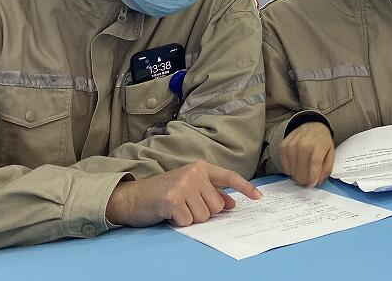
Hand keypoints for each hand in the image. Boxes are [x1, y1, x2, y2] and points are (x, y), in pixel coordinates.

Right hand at [105, 160, 260, 227]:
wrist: (132, 197)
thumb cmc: (163, 194)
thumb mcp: (190, 188)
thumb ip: (211, 193)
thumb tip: (232, 204)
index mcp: (200, 168)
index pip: (229, 177)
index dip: (245, 188)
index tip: (259, 198)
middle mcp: (194, 173)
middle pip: (216, 205)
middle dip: (203, 212)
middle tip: (185, 206)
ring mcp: (183, 185)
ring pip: (204, 216)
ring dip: (190, 218)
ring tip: (176, 209)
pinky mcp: (173, 199)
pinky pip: (188, 221)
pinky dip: (179, 222)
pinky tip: (169, 214)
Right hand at [279, 120, 334, 187]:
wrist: (311, 125)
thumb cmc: (321, 140)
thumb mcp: (330, 152)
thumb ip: (327, 168)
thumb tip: (318, 181)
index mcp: (316, 146)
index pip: (314, 165)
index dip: (313, 178)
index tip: (312, 184)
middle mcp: (302, 145)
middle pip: (301, 172)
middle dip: (306, 179)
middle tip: (309, 177)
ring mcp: (291, 146)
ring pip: (292, 172)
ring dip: (298, 174)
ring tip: (304, 168)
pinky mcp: (283, 148)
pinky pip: (285, 168)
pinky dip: (291, 169)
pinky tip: (297, 163)